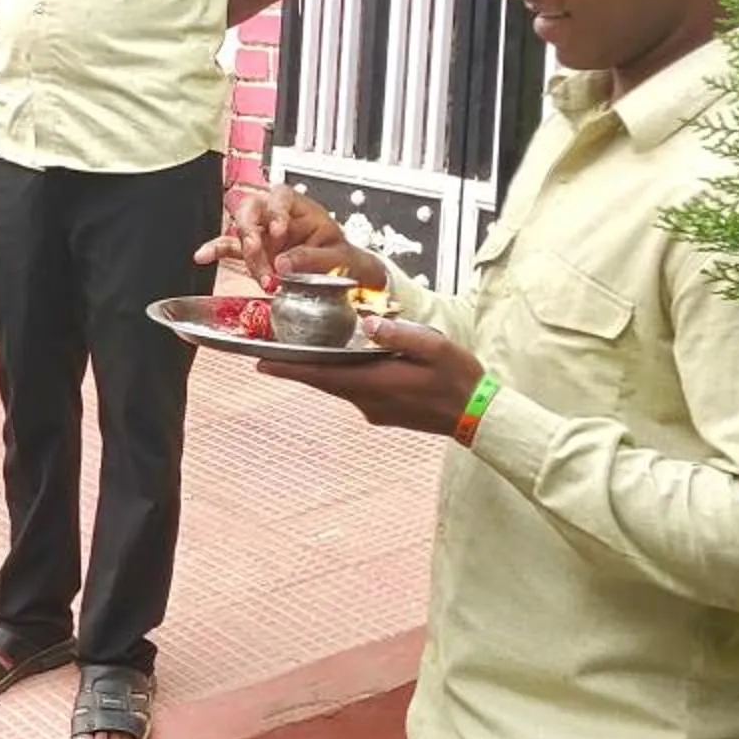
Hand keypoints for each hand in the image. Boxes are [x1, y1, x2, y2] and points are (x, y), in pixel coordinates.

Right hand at [198, 183, 391, 293]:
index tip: (279, 230)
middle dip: (250, 229)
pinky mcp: (254, 251)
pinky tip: (203, 256)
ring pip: (241, 232)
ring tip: (261, 275)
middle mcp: (276, 216)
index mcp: (300, 207)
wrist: (342, 275)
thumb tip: (283, 263)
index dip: (275, 211)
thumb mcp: (337, 256)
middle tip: (257, 248)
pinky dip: (216, 251)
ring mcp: (262, 233)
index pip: (280, 196)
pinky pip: (230, 248)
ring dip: (247, 254)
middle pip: (251, 209)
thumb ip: (312, 258)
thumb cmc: (341, 257)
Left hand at [255, 316, 484, 437]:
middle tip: (266, 352)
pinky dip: (340, 376)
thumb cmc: (459, 379)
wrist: (479, 417)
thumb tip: (369, 321)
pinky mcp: (382, 412)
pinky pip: (353, 390)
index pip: (321, 375)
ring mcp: (374, 409)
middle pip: (322, 380)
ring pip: (336, 385)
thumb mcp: (435, 346)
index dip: (288, 368)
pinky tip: (342, 362)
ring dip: (317, 370)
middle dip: (294, 366)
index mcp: (375, 382)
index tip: (259, 363)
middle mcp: (367, 400)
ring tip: (297, 351)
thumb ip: (401, 334)